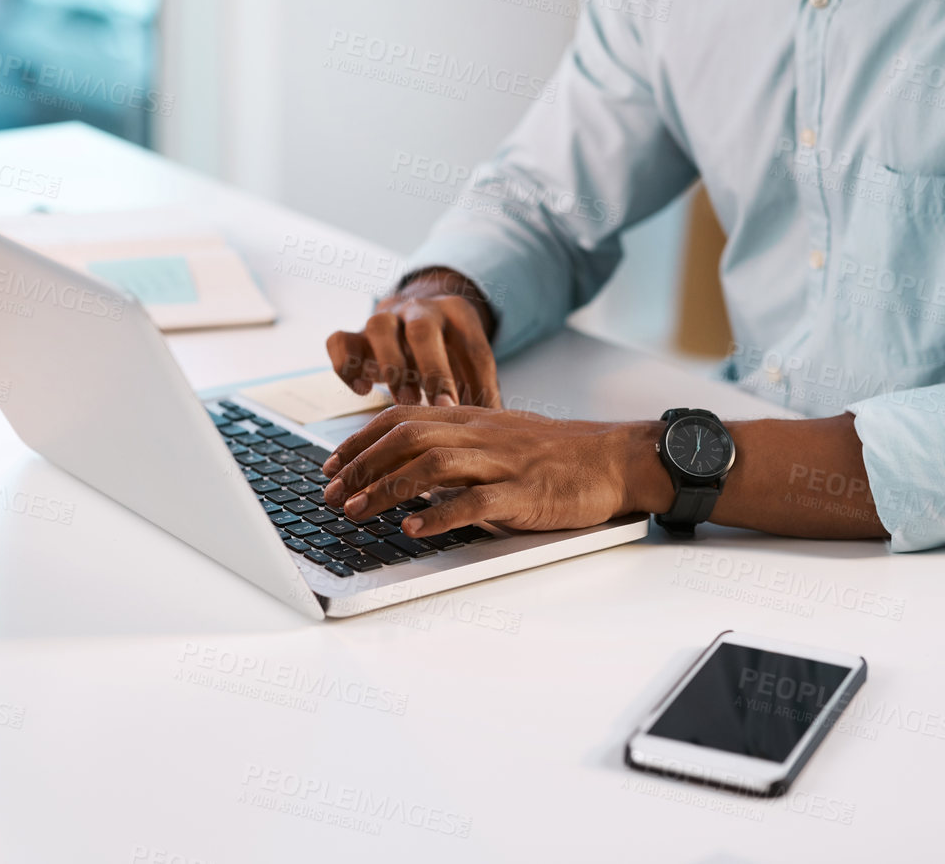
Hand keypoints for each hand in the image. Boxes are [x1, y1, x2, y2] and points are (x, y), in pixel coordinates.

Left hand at [319, 406, 673, 537]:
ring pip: (432, 465)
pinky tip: (412, 528)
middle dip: (361, 466)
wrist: (613, 459)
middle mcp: (481, 434)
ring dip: (386, 489)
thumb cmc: (556, 454)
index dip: (360, 441)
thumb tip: (408, 467)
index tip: (331, 465)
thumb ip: (457, 445)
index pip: (401, 418)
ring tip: (356, 511)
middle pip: (407, 438)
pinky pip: (474, 501)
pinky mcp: (523, 493)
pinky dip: (437, 514)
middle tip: (331, 494)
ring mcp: (502, 462)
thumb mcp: (499, 437)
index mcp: (472, 418)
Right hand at [325, 268, 499, 406]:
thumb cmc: (449, 352)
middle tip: (436, 408)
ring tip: (401, 403)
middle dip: (430, 371)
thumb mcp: (471, 363)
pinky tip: (362, 392)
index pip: (470, 346)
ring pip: (379, 327)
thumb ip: (482, 392)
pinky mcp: (355, 333)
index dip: (472, 380)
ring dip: (390, 366)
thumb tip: (496, 435)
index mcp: (458, 314)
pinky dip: (346, 366)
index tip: (466, 412)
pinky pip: (340, 340)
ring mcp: (384, 318)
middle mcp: (419, 309)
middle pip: (423, 330)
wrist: (414, 315)